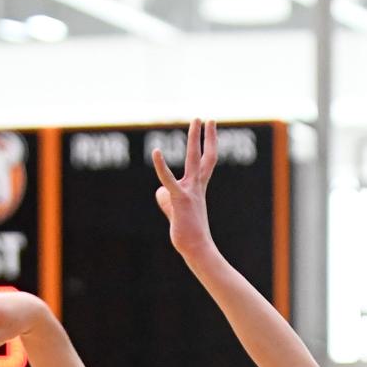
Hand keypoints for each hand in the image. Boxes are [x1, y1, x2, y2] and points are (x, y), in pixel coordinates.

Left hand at [152, 119, 218, 259]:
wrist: (196, 248)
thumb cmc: (187, 233)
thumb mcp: (175, 213)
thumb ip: (167, 199)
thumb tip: (160, 191)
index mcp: (197, 188)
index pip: (205, 162)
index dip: (208, 145)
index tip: (210, 130)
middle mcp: (196, 186)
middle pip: (203, 155)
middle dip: (204, 136)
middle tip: (206, 118)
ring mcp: (190, 191)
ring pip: (194, 159)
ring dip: (195, 138)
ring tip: (196, 120)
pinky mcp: (179, 199)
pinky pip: (168, 179)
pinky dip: (161, 165)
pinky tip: (156, 151)